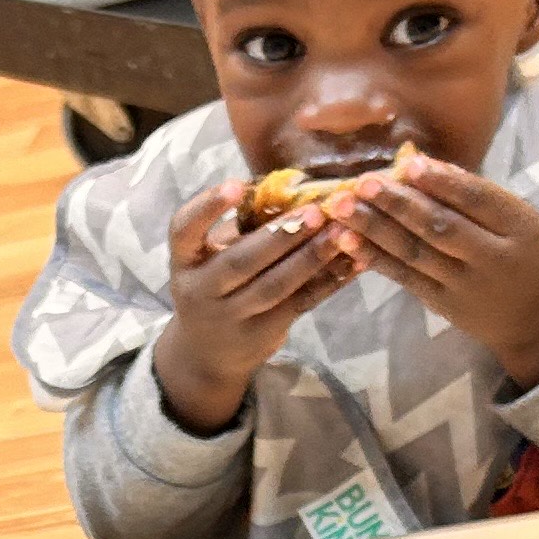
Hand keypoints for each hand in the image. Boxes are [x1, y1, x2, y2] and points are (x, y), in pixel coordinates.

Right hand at [153, 180, 363, 434]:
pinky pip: (299, 303)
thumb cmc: (215, 285)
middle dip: (281, 236)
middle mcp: (199, 291)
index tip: (237, 185)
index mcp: (184, 260)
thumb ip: (240, 229)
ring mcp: (229, 318)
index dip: (209, 206)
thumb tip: (294, 188)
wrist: (207, 353)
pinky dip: (329, 281)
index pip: (184, 229)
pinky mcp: (261, 334)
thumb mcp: (211, 257)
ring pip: (275, 286)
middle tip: (317, 211)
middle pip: (240, 262)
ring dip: (311, 258)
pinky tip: (354, 261)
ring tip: (341, 233)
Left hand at [334, 157, 538, 387]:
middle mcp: (492, 258)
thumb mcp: (519, 219)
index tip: (408, 164)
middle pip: (441, 228)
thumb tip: (423, 163)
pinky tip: (348, 240)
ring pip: (416, 253)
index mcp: (519, 227)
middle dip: (398, 204)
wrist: (538, 317)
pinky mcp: (443, 304)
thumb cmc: (524, 253)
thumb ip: (477, 195)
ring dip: (374, 229)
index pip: (478, 200)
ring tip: (342, 207)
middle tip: (363, 182)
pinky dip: (376, 258)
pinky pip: (405, 278)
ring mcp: (465, 285)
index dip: (442, 182)